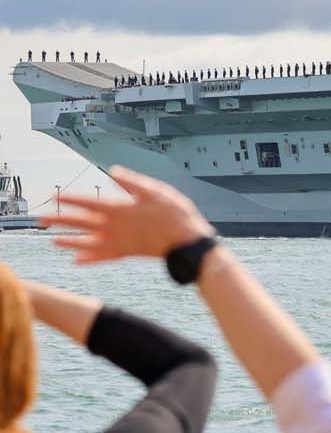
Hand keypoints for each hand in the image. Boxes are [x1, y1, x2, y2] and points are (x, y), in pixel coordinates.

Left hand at [40, 166, 215, 262]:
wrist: (187, 242)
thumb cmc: (175, 214)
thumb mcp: (156, 191)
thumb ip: (132, 182)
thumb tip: (113, 172)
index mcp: (120, 209)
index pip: (88, 203)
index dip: (70, 199)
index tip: (54, 196)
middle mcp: (115, 227)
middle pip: (81, 223)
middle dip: (60, 220)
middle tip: (41, 219)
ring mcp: (119, 242)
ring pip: (88, 243)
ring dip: (69, 242)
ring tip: (53, 241)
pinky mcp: (127, 253)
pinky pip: (103, 257)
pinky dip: (89, 259)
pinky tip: (77, 261)